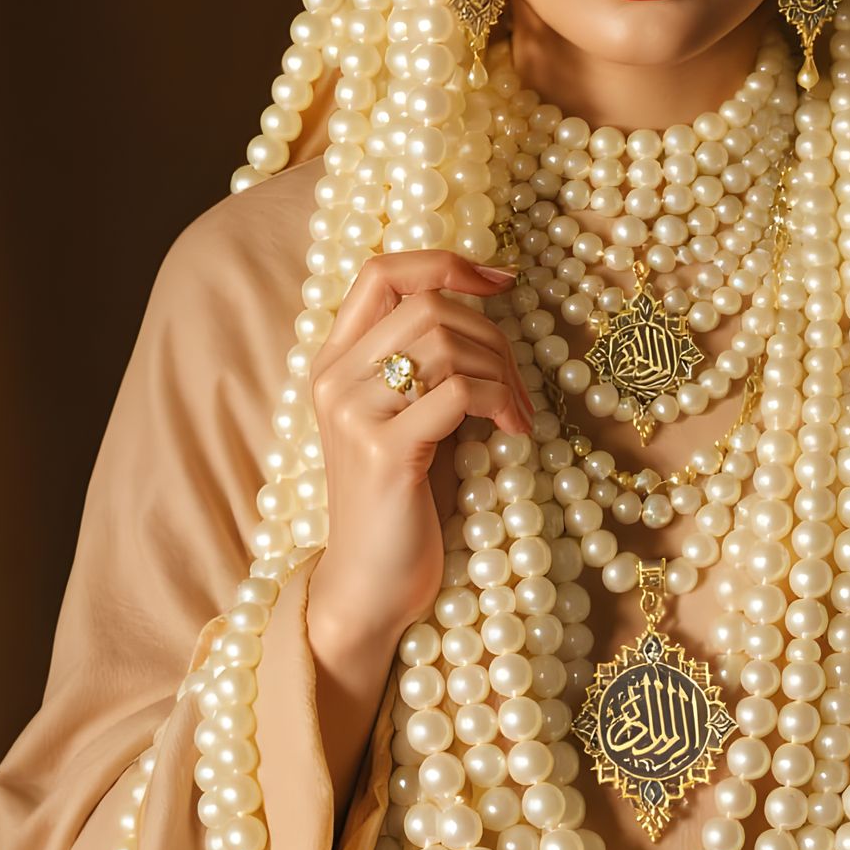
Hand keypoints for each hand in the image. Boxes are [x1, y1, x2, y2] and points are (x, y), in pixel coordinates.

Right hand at [304, 249, 527, 650]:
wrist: (369, 586)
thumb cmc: (403, 496)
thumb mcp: (408, 413)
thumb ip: (424, 359)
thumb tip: (486, 300)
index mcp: (335, 360)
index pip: (381, 270)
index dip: (445, 263)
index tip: (500, 282)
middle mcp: (334, 378)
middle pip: (429, 304)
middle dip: (491, 335)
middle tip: (515, 385)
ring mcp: (353, 413)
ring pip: (445, 343)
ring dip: (500, 373)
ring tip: (515, 413)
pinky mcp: (383, 450)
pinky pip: (457, 392)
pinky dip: (500, 403)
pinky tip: (513, 432)